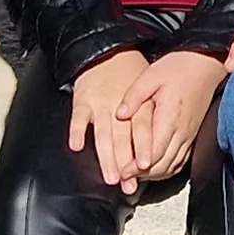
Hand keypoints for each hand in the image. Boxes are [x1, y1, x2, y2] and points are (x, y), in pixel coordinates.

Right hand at [71, 49, 150, 190]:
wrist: (106, 51)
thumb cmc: (128, 74)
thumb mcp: (149, 90)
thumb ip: (150, 116)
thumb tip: (156, 146)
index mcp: (138, 105)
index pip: (142, 130)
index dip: (142, 149)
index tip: (143, 167)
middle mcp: (119, 107)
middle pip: (122, 139)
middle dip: (124, 163)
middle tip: (126, 183)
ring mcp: (100, 104)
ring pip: (103, 134)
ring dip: (106, 156)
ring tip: (109, 175)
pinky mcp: (82, 100)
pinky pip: (78, 118)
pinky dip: (77, 131)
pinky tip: (77, 146)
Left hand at [111, 51, 230, 189]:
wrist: (205, 64)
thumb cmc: (179, 68)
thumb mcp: (151, 75)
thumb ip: (134, 96)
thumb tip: (119, 114)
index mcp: (170, 117)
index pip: (154, 152)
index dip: (138, 166)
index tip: (123, 171)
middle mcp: (182, 130)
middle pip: (163, 164)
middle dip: (142, 175)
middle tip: (125, 179)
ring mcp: (189, 134)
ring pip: (172, 165)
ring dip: (154, 174)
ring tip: (135, 176)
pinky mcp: (192, 134)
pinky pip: (180, 160)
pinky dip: (166, 168)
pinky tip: (154, 168)